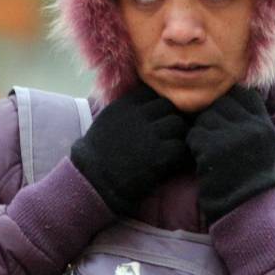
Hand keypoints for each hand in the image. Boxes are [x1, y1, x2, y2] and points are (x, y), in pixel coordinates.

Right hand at [69, 83, 189, 215]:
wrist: (94, 181)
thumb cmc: (98, 154)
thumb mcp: (107, 120)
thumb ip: (127, 110)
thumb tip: (148, 103)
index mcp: (123, 106)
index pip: (151, 93)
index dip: (155, 106)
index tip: (154, 118)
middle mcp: (137, 116)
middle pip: (168, 106)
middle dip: (168, 118)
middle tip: (166, 134)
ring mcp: (150, 134)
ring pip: (178, 124)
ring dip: (176, 136)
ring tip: (168, 148)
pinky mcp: (160, 155)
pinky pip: (181, 147)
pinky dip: (178, 155)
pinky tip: (169, 162)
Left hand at [187, 85, 274, 222]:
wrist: (244, 208)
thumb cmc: (246, 176)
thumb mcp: (260, 144)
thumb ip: (248, 119)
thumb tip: (230, 92)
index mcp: (264, 125)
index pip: (243, 94)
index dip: (228, 103)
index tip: (224, 121)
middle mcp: (253, 128)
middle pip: (221, 103)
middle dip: (211, 118)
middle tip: (212, 138)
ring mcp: (234, 137)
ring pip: (205, 118)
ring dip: (201, 132)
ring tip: (208, 150)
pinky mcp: (214, 149)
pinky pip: (194, 134)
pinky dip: (193, 146)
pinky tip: (202, 160)